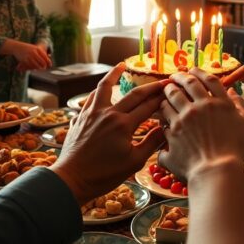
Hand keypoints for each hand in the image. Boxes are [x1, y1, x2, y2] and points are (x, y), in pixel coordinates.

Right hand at [13, 41, 51, 70]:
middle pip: (42, 62)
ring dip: (38, 68)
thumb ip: (41, 52)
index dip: (48, 62)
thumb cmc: (27, 48)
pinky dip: (32, 68)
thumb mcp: (35, 48)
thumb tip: (49, 56)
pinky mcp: (24, 60)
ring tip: (39, 68)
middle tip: (44, 68)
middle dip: (44, 66)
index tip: (49, 65)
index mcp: (38, 49)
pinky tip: (33, 68)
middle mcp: (34, 53)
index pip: (45, 57)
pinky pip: (31, 66)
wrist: (16, 47)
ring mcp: (29, 56)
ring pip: (37, 66)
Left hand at [50, 63, 165, 203]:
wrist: (72, 179)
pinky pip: (90, 97)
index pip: (148, 107)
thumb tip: (165, 128)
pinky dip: (98, 90)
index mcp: (124, 125)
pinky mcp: (80, 117)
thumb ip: (151, 143)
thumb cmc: (104, 175)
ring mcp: (92, 113)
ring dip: (114, 74)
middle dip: (150, 87)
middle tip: (162, 81)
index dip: (162, 98)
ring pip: (105, 87)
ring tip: (122, 65)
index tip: (171, 91)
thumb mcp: (134, 162)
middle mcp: (108, 113)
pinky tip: (101, 88)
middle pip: (133, 94)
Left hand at [157, 69, 243, 182]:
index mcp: (218, 102)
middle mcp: (200, 107)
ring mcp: (184, 119)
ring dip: (167, 94)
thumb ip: (239, 105)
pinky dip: (162, 116)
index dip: (198, 71)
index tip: (191, 70)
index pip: (207, 79)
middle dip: (178, 77)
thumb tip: (231, 92)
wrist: (218, 171)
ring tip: (165, 94)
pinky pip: (164, 119)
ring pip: (170, 99)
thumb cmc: (235, 150)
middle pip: (186, 84)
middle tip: (173, 77)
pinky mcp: (173, 133)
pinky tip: (163, 118)